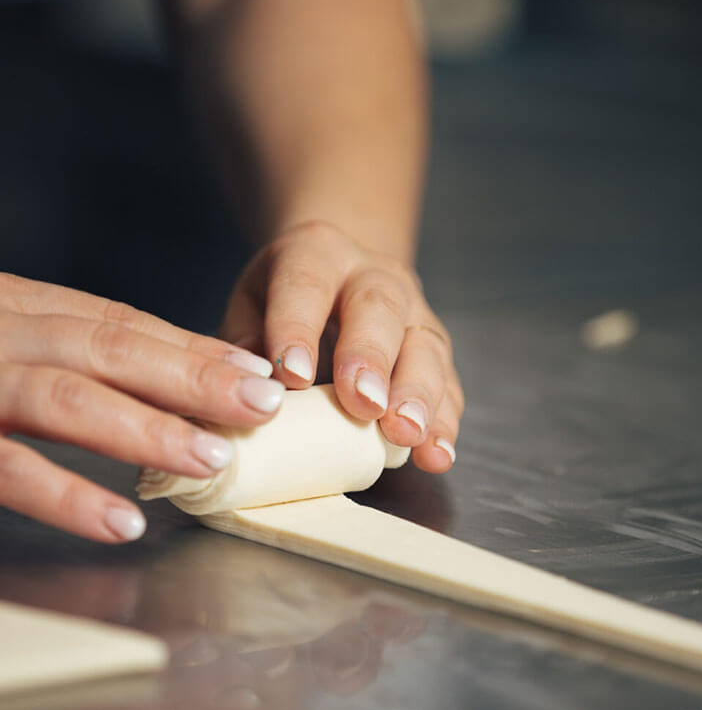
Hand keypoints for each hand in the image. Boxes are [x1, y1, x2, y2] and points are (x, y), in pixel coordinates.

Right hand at [0, 273, 283, 541]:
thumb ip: (52, 353)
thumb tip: (157, 378)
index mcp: (12, 310)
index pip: (114, 325)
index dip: (189, 349)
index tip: (255, 371)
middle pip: (106, 349)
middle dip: (193, 378)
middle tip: (264, 405)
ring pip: (67, 400)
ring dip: (149, 430)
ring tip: (216, 459)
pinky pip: (10, 469)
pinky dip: (70, 496)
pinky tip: (125, 522)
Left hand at [221, 221, 463, 472]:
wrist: (339, 277)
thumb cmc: (283, 302)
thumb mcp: (251, 304)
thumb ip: (244, 340)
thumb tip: (247, 387)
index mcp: (316, 254)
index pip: (307, 284)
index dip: (299, 328)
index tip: (292, 377)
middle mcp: (374, 275)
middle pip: (380, 309)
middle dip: (372, 359)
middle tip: (363, 404)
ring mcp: (414, 312)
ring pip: (426, 346)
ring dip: (419, 395)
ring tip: (407, 434)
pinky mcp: (437, 351)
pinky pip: (449, 385)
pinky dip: (445, 423)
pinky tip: (436, 455)